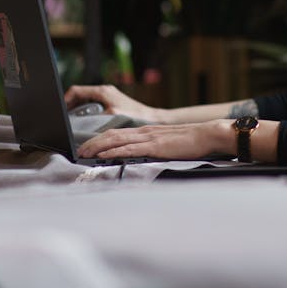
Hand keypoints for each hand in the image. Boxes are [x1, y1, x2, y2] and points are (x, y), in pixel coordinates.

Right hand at [64, 83, 161, 123]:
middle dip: (70, 106)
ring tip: (73, 122)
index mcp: (102, 91)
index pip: (76, 90)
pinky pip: (92, 105)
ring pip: (85, 100)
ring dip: (78, 110)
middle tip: (65, 119)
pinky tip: (86, 122)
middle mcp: (104, 91)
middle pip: (79, 95)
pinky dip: (86, 112)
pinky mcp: (110, 102)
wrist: (151, 118)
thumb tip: (80, 122)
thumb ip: (94, 118)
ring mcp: (107, 96)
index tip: (60, 111)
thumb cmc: (135, 116)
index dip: (65, 100)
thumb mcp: (111, 117)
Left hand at [78, 119, 230, 161]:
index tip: (88, 147)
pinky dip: (113, 152)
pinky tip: (103, 156)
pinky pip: (129, 149)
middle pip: (111, 134)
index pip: (117, 133)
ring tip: (84, 153)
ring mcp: (149, 138)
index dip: (100, 139)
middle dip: (93, 142)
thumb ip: (153, 147)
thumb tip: (141, 155)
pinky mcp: (155, 146)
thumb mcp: (167, 142)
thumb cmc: (191, 141)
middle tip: (78, 151)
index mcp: (147, 131)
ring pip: (116, 140)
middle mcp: (144, 132)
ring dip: (97, 147)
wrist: (207, 134)